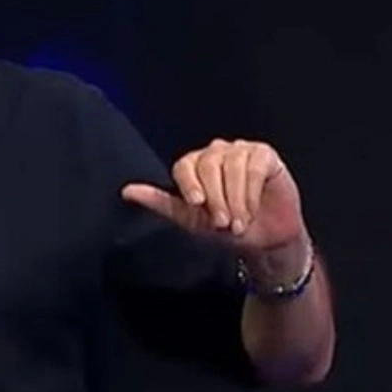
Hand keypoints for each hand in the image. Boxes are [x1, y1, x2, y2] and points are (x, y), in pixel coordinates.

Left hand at [121, 139, 304, 252]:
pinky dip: (252, 191)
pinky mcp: (264, 155)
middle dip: (216, 198)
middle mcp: (215, 153)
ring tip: (239, 223)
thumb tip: (126, 191)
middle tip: (223, 223)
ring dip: (235, 199)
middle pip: (207, 165)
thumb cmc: (226, 229)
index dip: (189, 185)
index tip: (197, 205)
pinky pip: (254, 167)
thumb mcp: (190, 220)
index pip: (184, 166)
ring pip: (231, 166)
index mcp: (194, 166)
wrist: (265, 241)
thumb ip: (160, 203)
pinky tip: (253, 209)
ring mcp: (240, 151)